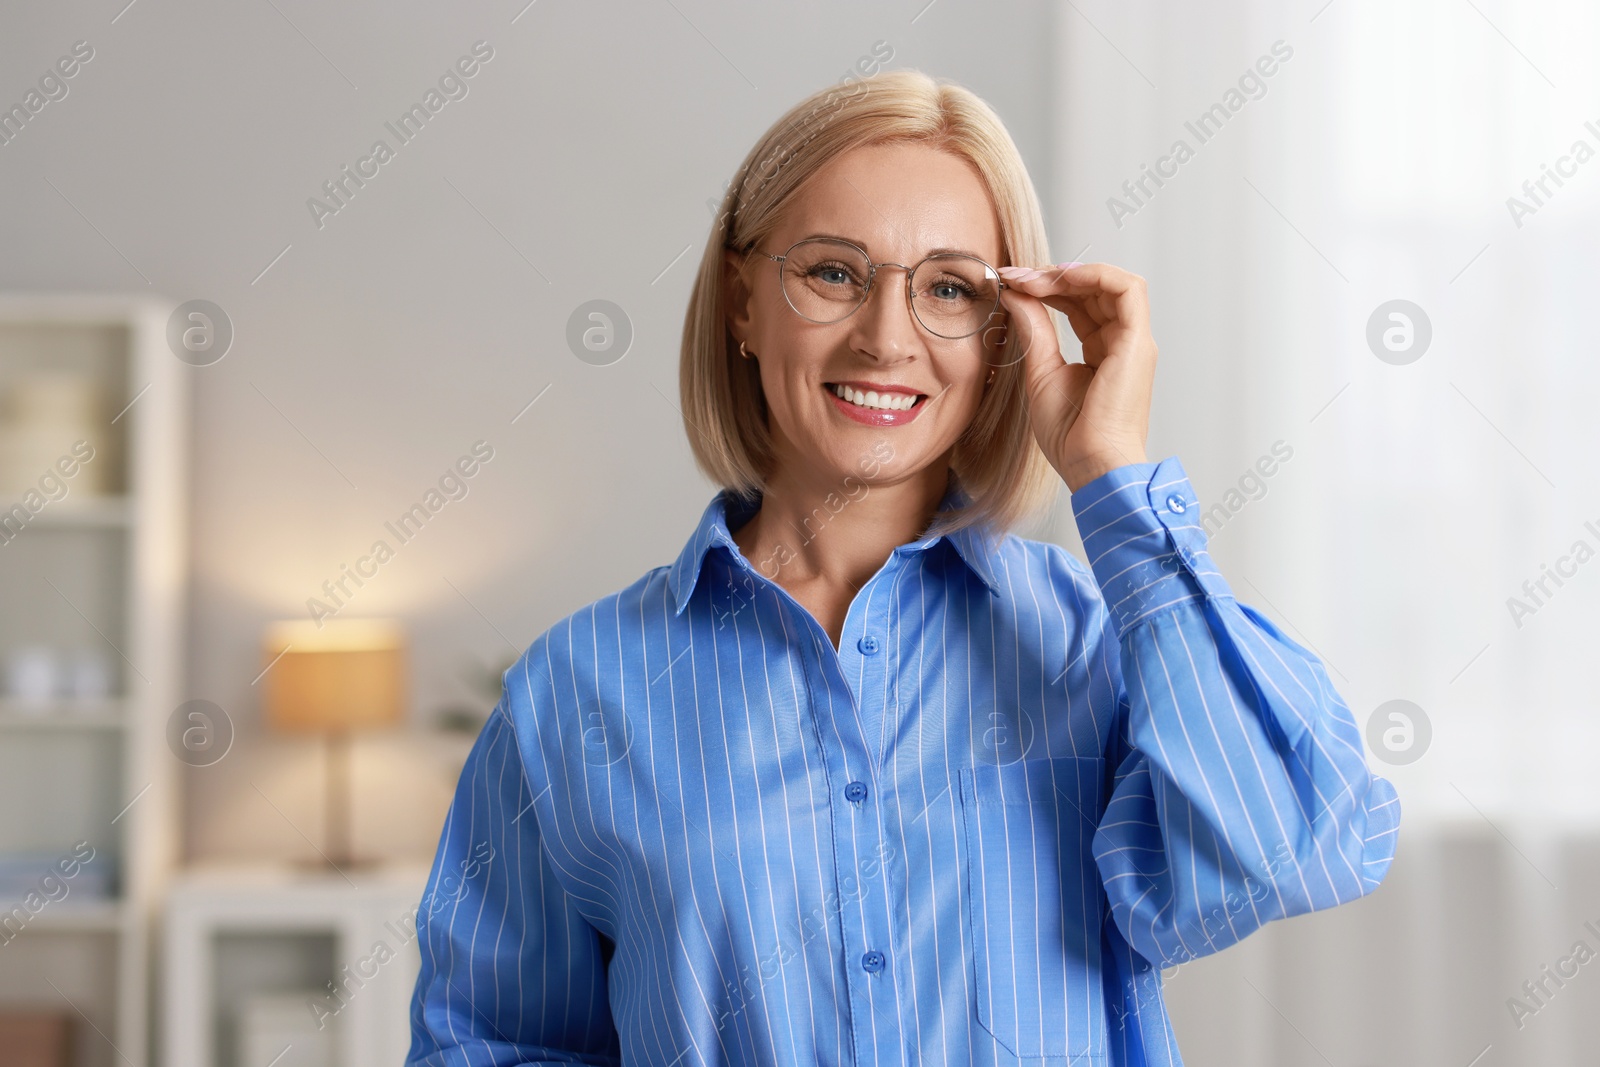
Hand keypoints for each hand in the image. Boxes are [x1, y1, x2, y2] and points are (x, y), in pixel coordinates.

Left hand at [995, 261, 1156, 492]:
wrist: (1091, 465)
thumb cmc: (1070, 435)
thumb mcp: (1041, 372)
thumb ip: (1034, 331)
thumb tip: (1016, 295)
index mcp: (1103, 352)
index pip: (1079, 304)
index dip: (1046, 289)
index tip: (1010, 285)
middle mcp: (1123, 342)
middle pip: (1094, 290)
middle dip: (1052, 277)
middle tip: (1015, 277)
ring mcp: (1133, 341)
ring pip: (1113, 282)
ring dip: (1071, 273)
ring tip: (1033, 279)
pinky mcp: (1137, 342)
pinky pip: (1126, 289)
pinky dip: (1093, 275)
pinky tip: (1058, 280)